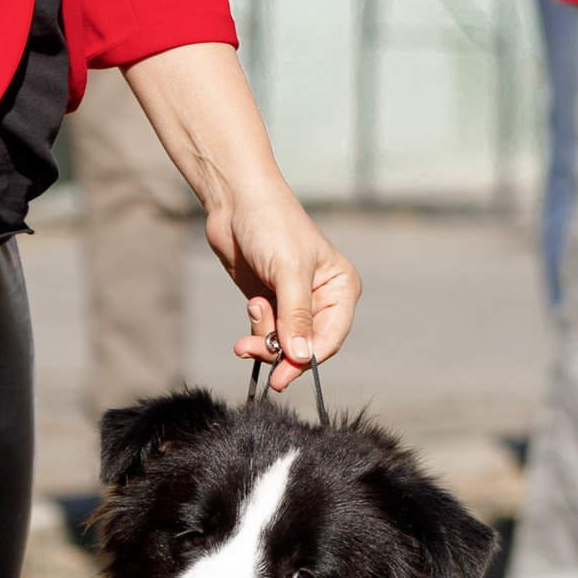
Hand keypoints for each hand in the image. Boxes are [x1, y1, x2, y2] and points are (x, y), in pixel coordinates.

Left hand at [118, 42, 360, 389]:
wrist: (236, 200)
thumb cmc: (271, 224)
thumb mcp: (288, 271)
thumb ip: (296, 316)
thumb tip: (301, 357)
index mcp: (341, 288)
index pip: (329, 338)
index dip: (306, 360)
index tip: (281, 377)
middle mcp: (322, 299)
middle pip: (304, 345)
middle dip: (278, 350)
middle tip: (250, 350)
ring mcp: (294, 302)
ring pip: (283, 342)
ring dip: (263, 337)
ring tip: (253, 311)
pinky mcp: (269, 301)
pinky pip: (266, 332)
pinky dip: (256, 327)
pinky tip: (252, 303)